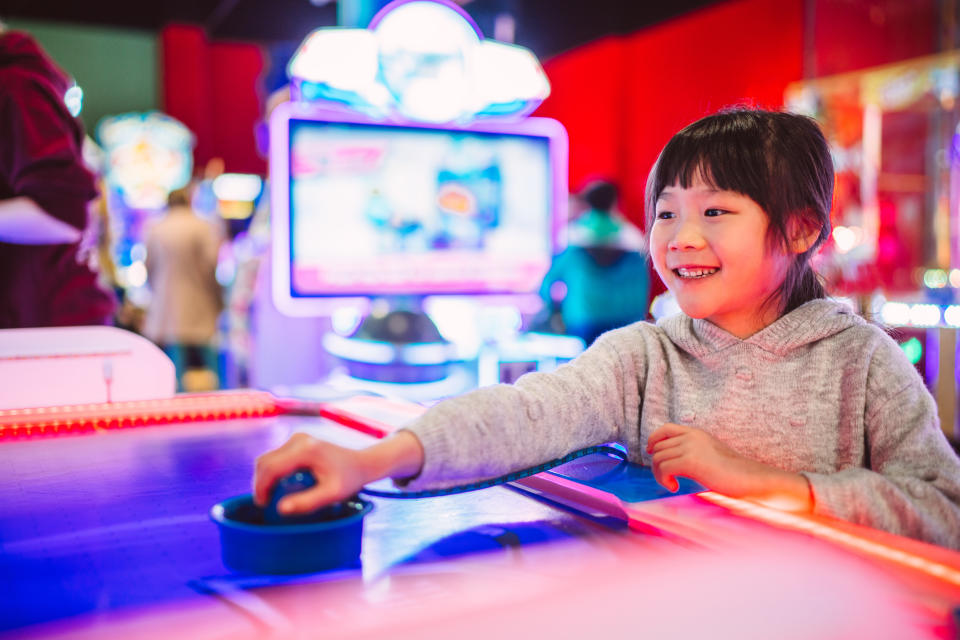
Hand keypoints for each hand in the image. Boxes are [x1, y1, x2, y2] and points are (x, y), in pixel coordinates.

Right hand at [253, 433, 369, 514]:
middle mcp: (298, 440)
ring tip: (269, 497)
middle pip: (265, 461)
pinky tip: (278, 487)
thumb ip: (307, 502)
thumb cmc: (349, 479)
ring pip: (268, 459)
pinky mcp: (297, 441)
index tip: (263, 505)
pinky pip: (276, 457)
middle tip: (264, 503)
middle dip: (260, 483)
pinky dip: (272, 472)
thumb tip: (280, 509)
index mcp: (305, 450)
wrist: (361, 463)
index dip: (261, 487)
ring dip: (264, 478)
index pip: (271, 467)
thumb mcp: (332, 494)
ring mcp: (297, 438)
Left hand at [647, 423, 756, 493]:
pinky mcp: (690, 461)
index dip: (653, 440)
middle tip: (668, 479)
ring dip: (660, 475)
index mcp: (696, 433)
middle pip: (658, 447)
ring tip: (672, 484)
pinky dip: (664, 480)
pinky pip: (663, 468)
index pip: (665, 428)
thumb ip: (692, 451)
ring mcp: (690, 447)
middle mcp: (691, 436)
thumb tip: (671, 460)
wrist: (749, 478)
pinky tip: (675, 487)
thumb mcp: (709, 454)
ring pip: (658, 458)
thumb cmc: (732, 472)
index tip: (650, 452)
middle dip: (657, 465)